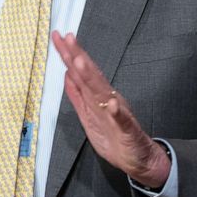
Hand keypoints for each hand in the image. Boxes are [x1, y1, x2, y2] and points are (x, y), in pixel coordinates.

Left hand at [51, 30, 170, 188]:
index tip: (58, 37)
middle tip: (68, 38)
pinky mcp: (127, 129)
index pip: (80, 72)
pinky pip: (122, 120)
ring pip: (103, 92)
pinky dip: (117, 112)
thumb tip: (66, 73)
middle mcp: (106, 99)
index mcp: (96, 97)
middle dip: (78, 56)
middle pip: (89, 75)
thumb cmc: (114, 136)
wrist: (138, 158)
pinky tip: (112, 104)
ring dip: (92, 77)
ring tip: (81, 62)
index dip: (69, 55)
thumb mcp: (88, 115)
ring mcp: (117, 113)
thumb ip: (77, 94)